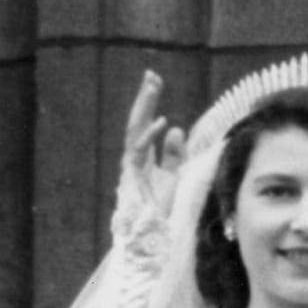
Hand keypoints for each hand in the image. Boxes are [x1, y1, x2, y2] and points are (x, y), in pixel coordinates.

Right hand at [119, 70, 184, 216]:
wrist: (150, 232)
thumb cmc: (157, 206)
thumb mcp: (172, 175)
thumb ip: (173, 154)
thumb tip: (175, 128)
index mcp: (142, 155)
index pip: (144, 122)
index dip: (149, 102)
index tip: (155, 81)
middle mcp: (133, 156)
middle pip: (137, 120)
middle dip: (144, 97)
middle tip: (151, 75)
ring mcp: (131, 165)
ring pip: (135, 129)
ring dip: (145, 107)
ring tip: (153, 87)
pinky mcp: (133, 176)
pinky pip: (140, 151)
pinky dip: (150, 135)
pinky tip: (162, 121)